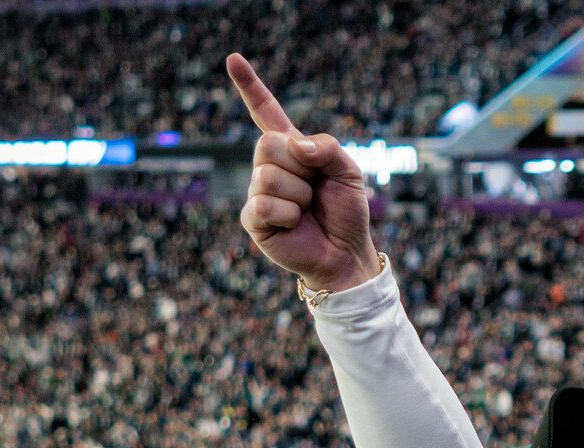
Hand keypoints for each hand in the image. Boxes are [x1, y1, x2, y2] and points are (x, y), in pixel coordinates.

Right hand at [226, 53, 380, 291]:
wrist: (346, 252)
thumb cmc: (346, 212)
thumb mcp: (350, 171)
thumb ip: (328, 146)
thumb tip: (296, 146)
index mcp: (292, 148)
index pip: (266, 111)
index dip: (250, 86)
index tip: (233, 58)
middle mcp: (269, 166)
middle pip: (267, 144)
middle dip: (300, 166)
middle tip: (313, 188)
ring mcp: (258, 191)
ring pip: (267, 175)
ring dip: (298, 195)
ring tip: (306, 209)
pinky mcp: (253, 219)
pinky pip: (263, 204)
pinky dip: (287, 215)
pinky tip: (293, 224)